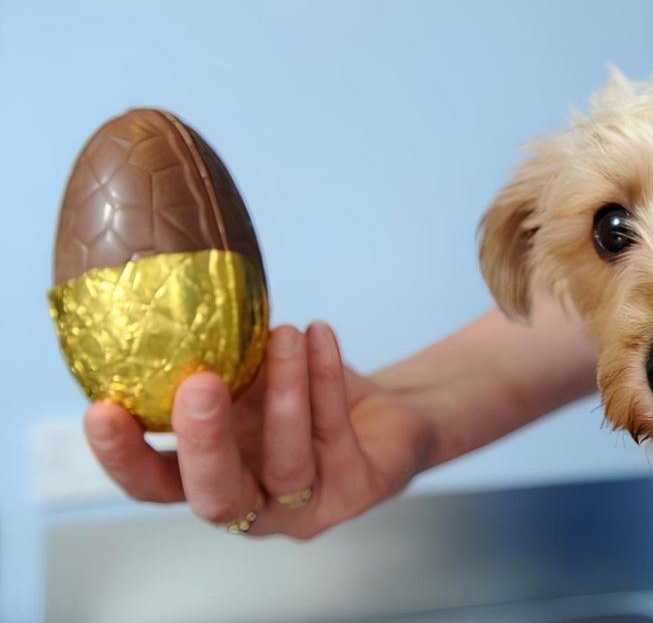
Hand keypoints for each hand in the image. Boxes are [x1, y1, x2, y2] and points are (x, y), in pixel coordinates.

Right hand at [83, 322, 434, 537]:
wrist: (388, 414)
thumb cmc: (306, 400)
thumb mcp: (252, 383)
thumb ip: (215, 367)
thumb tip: (166, 307)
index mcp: (215, 480)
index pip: (157, 486)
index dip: (125, 459)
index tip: (100, 409)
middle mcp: (256, 507)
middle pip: (216, 498)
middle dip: (203, 443)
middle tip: (199, 384)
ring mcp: (309, 507)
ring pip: (287, 463)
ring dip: (283, 394)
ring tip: (283, 333)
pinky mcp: (359, 488)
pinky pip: (336, 433)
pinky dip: (325, 379)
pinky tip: (319, 334)